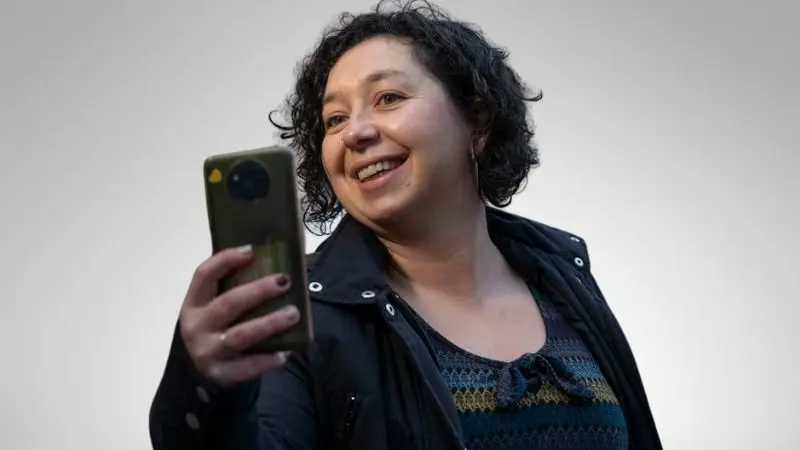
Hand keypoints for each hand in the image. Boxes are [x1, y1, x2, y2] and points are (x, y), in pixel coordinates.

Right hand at [178, 244, 299, 388]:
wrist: (198, 374)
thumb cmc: (215, 329)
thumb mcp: (212, 307)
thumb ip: (233, 286)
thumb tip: (273, 258)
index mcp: (193, 303)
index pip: (204, 275)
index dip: (226, 260)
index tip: (251, 250)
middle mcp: (197, 326)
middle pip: (228, 303)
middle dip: (259, 291)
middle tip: (285, 281)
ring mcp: (208, 352)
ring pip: (241, 335)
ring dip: (269, 323)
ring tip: (293, 313)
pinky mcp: (222, 374)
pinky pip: (248, 366)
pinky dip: (268, 358)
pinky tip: (285, 352)